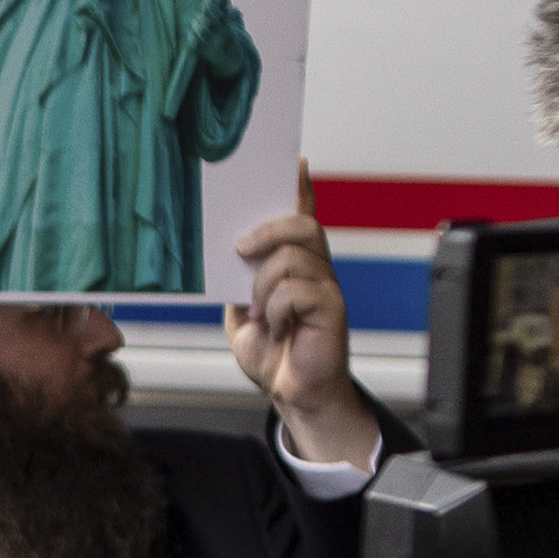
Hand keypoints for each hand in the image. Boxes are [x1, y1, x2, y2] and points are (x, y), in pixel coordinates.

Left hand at [225, 210, 373, 469]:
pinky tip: (277, 326)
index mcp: (296, 266)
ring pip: (292, 258)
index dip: (300, 189)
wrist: (292, 395)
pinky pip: (296, 291)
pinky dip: (276, 308)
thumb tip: (227, 253)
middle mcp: (316, 271)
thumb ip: (236, 282)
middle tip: (240, 249)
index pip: (302, 217)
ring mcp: (326, 289)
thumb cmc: (274, 355)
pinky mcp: (331, 309)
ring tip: (261, 312)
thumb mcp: (242, 312)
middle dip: (268, 230)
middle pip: (302, 226)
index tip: (295, 163)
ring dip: (264, 285)